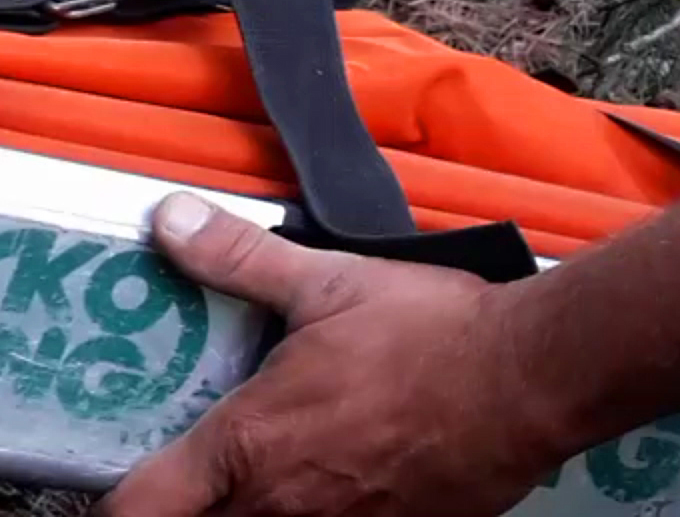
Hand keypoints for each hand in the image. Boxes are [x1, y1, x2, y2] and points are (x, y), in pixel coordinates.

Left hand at [98, 197, 568, 516]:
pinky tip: (359, 473)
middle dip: (201, 503)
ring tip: (296, 466)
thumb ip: (241, 259)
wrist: (533, 378)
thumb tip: (172, 219)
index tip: (135, 479)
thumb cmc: (433, 334)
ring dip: (264, 505)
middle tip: (222, 466)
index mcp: (246, 445)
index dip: (120, 504)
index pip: (137, 508)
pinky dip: (333, 509)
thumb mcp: (332, 283)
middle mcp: (277, 505)